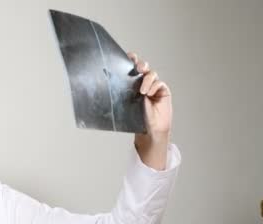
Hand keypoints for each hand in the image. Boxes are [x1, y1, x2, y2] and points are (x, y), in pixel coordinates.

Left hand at [127, 52, 172, 169]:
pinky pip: (159, 83)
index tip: (128, 56)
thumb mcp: (124, 104)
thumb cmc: (135, 117)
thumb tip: (100, 87)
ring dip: (147, 78)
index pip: (131, 67)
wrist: (148, 129)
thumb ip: (119, 94)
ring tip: (142, 91)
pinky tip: (149, 94)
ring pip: (151, 73)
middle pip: (143, 66)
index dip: (130, 59)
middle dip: (140, 63)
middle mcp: (143, 81)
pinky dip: (153, 86)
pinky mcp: (162, 90)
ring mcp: (153, 85)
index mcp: (131, 83)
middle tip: (138, 68)